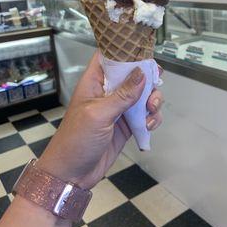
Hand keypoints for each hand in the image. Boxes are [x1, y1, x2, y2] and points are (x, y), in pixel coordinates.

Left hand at [38, 52, 162, 188]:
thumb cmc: (76, 140)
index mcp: (95, 82)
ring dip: (153, 101)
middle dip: (148, 80)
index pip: (110, 57)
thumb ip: (122, 94)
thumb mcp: (99, 114)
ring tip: (150, 112)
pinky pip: (145, 115)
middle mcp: (108, 91)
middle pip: (134, 75)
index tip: (144, 53)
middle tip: (153, 91)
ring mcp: (119, 108)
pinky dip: (152, 118)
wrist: (73, 174)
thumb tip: (141, 73)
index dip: (126, 51)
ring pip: (143, 95)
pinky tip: (148, 126)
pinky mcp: (127, 124)